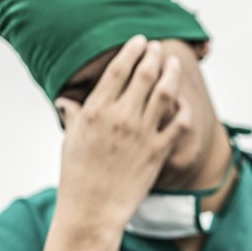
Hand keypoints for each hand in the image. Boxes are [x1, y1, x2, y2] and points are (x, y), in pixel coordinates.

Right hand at [53, 35, 189, 233]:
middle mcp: (121, 118)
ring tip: (173, 63)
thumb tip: (66, 102)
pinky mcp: (159, 151)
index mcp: (96, 111)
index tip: (138, 41)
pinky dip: (184, 109)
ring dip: (171, 74)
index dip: (130, 51)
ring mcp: (142, 134)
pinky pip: (179, 124)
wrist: (94, 208)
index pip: (117, 71)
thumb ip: (74, 117)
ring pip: (164, 94)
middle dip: (153, 56)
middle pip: (144, 76)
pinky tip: (184, 102)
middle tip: (157, 47)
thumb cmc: (78, 176)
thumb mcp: (70, 141)